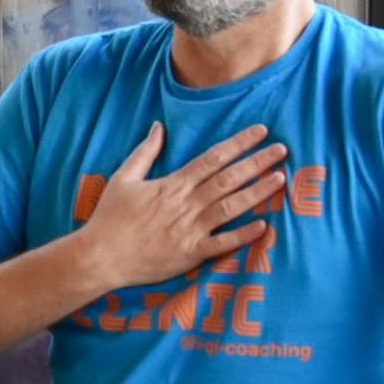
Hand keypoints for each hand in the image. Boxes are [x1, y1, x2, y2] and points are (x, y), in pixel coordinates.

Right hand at [79, 123, 287, 288]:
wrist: (101, 256)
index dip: (239, 143)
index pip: (213, 158)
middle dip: (257, 162)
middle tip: (282, 149)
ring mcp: (191, 230)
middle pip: (228, 178)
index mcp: (173, 184)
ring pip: (231, 206)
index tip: (260, 132)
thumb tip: (158, 127)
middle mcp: (187, 204)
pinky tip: (264, 226)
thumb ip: (144, 152)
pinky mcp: (191, 254)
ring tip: (280, 178)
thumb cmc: (110, 218)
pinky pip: (223, 243)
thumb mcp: (123, 178)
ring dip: (257, 192)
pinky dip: (243, 235)